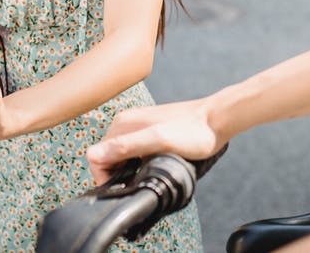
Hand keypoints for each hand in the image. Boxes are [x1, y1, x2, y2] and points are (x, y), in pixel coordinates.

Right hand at [86, 99, 222, 183]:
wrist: (216, 121)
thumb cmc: (192, 132)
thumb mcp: (157, 141)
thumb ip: (125, 147)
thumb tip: (93, 155)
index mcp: (123, 123)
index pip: (97, 156)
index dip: (105, 177)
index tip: (122, 188)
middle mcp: (127, 122)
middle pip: (108, 156)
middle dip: (117, 174)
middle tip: (137, 183)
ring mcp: (139, 126)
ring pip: (122, 155)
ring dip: (128, 169)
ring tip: (147, 175)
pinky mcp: (151, 131)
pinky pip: (135, 151)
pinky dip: (138, 163)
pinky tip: (153, 167)